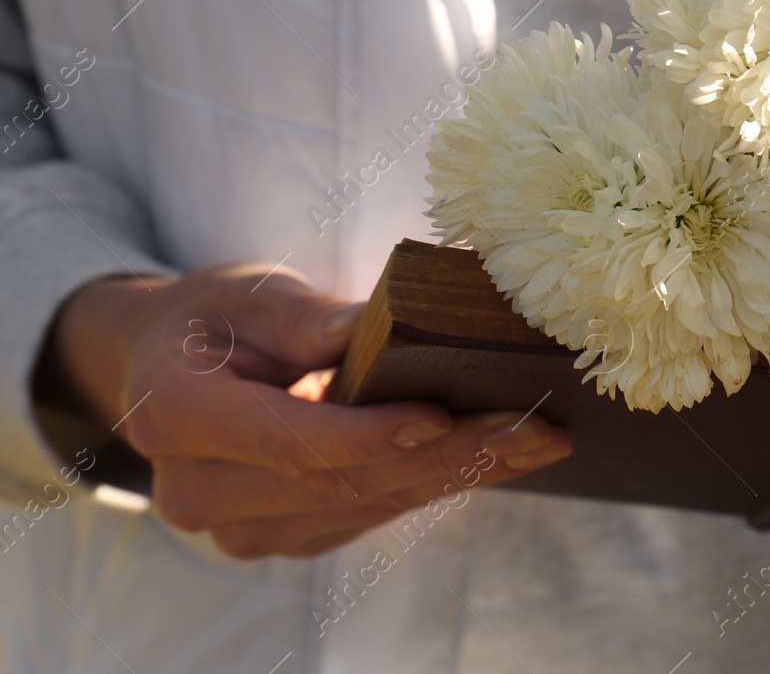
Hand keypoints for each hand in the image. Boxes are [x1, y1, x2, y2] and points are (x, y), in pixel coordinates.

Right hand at [49, 262, 570, 557]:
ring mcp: (244, 527)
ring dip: (462, 474)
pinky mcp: (289, 535)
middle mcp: (200, 491)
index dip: (370, 435)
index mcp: (177, 415)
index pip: (289, 441)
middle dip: (451, 457)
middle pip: (344, 483)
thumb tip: (381, 326)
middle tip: (538, 430)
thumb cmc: (214, 318)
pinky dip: (438, 480)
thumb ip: (308, 318)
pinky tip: (500, 454)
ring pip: (369, 504)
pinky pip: (373, 511)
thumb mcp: (249, 294)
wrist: (170, 369)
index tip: (444, 416)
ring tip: (541, 438)